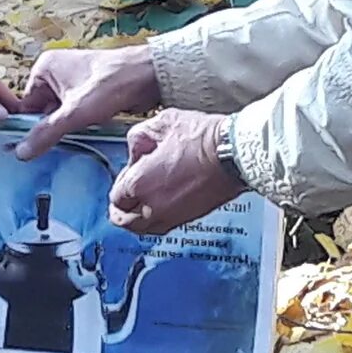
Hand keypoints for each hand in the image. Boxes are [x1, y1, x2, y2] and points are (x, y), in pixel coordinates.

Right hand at [15, 45, 159, 159]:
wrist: (150, 75)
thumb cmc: (110, 85)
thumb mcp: (74, 113)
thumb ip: (46, 133)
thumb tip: (20, 153)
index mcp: (44, 68)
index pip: (26, 105)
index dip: (29, 128)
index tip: (30, 150)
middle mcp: (56, 71)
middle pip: (44, 111)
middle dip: (51, 129)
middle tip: (52, 152)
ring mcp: (74, 80)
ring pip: (62, 114)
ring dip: (67, 129)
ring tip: (71, 144)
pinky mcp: (91, 91)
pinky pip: (77, 113)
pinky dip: (81, 124)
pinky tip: (85, 137)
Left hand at [108, 111, 243, 235]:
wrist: (235, 154)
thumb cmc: (203, 138)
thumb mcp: (162, 123)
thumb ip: (139, 137)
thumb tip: (136, 150)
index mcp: (139, 184)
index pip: (116, 197)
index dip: (118, 185)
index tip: (127, 175)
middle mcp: (152, 207)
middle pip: (126, 221)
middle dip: (122, 211)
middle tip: (123, 202)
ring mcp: (172, 216)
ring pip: (145, 229)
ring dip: (138, 220)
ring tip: (139, 208)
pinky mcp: (190, 218)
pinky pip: (164, 226)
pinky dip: (157, 220)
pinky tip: (161, 207)